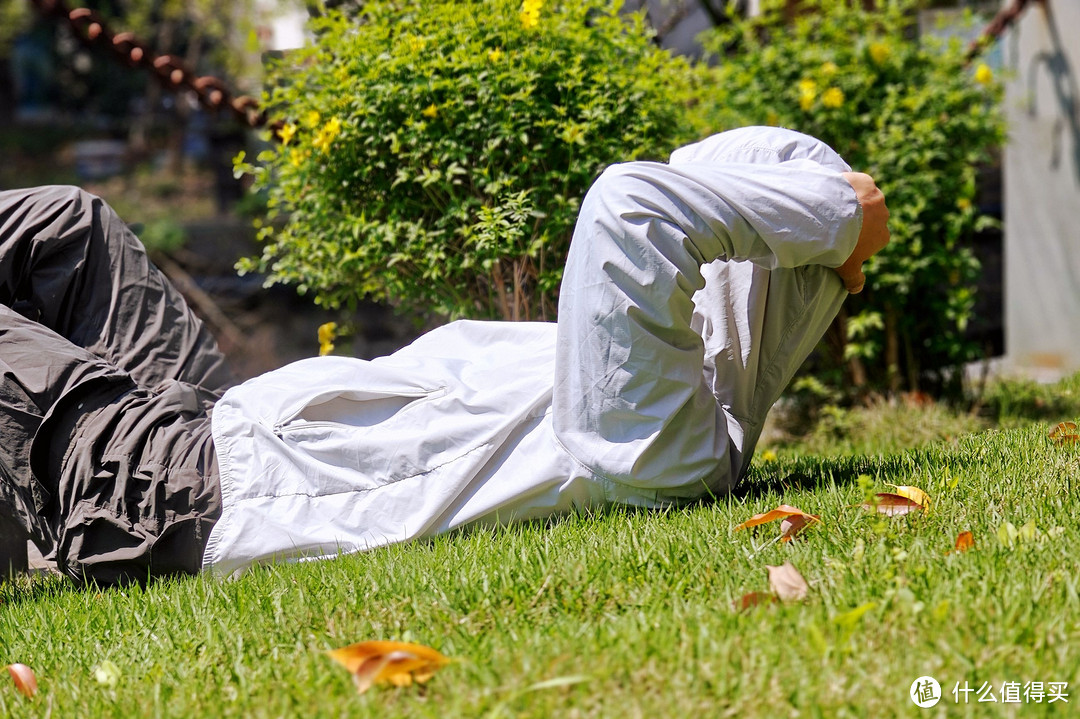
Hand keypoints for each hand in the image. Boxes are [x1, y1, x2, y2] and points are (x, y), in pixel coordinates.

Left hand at [835, 172, 889, 293]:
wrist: (832, 220)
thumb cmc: (840, 247)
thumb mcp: (846, 267)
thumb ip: (854, 279)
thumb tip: (856, 290)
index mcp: (883, 236)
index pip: (873, 238)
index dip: (857, 239)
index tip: (842, 240)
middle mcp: (884, 216)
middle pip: (870, 218)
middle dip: (856, 220)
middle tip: (834, 224)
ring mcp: (876, 197)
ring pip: (864, 199)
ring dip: (851, 202)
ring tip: (831, 207)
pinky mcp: (865, 182)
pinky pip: (856, 183)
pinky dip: (847, 185)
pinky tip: (833, 191)